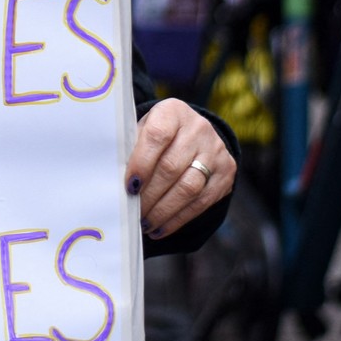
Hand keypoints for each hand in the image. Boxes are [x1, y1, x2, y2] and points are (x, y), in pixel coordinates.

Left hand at [127, 98, 236, 239]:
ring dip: (163, 211)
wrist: (196, 133)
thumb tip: (114, 180)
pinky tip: (160, 228)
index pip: (157, 136)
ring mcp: (215, 151)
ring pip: (188, 188)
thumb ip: (131, 148)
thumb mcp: (143, 129)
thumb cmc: (159, 135)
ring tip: (145, 223)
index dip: (141, 163)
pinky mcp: (226, 172)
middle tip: (133, 212)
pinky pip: (202, 202)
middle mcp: (198, 128)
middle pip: (171, 167)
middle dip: (149, 195)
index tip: (129, 186)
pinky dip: (178, 219)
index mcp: (173, 112)